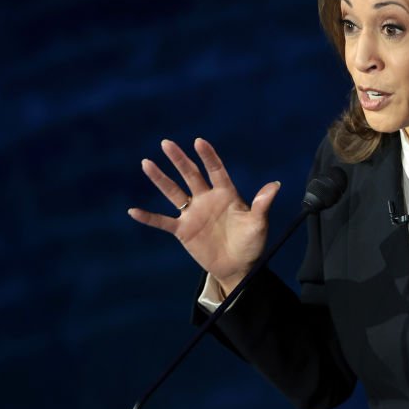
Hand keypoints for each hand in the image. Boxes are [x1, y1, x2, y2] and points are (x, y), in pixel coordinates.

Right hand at [127, 138, 280, 291]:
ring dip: (160, 179)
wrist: (239, 266)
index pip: (215, 170)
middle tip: (166, 143)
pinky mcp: (183, 230)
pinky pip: (163, 222)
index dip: (208, 156)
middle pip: (190, 175)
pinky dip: (149, 217)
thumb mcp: (258, 224)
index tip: (199, 142)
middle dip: (179, 160)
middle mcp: (207, 199)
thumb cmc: (251, 243)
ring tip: (147, 163)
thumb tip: (275, 185)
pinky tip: (133, 210)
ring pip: (174, 192)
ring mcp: (193, 213)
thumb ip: (262, 204)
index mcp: (226, 194)